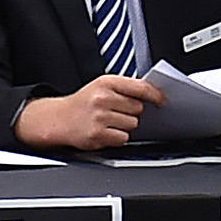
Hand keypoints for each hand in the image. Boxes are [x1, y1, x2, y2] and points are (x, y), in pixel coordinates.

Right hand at [16, 75, 161, 149]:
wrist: (58, 119)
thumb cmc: (83, 103)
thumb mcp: (101, 86)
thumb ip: (124, 88)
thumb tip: (152, 94)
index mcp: (106, 82)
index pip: (140, 87)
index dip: (155, 95)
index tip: (162, 100)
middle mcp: (102, 98)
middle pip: (138, 109)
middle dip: (132, 112)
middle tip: (117, 112)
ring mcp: (99, 117)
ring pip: (132, 124)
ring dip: (125, 126)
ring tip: (109, 121)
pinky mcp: (98, 134)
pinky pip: (123, 138)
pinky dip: (117, 137)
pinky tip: (105, 131)